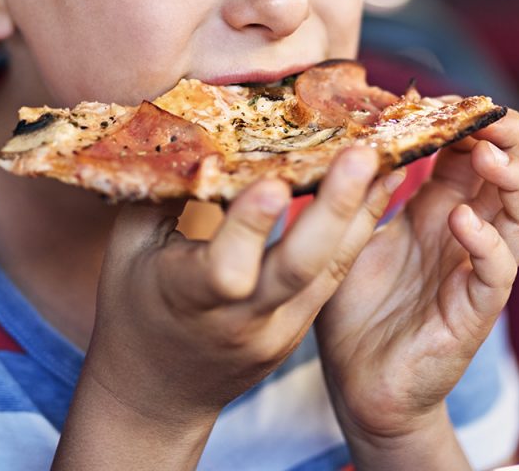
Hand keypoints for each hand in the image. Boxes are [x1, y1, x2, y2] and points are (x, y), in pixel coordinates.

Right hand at [54, 147, 398, 468]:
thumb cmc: (134, 304)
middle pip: (297, 269)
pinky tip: (382, 187)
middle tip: (363, 154)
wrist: (157, 394)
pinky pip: (335, 275)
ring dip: (362, 211)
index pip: (225, 268)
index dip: (249, 226)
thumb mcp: (130, 248)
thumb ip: (163, 191)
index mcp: (186, 298)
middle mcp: (240, 319)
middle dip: (334, 209)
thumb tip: (193, 123)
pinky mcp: (301, 327)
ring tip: (389, 155)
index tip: (276, 181)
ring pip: (330, 270)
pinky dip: (358, 229)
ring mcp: (278, 329)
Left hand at [314, 109, 518, 457]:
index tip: (450, 96)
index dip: (472, 120)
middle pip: (518, 175)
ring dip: (514, 181)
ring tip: (488, 154)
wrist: (357, 386)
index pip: (476, 152)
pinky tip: (461, 221)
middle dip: (513, 138)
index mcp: (441, 210)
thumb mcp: (351, 235)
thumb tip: (359, 134)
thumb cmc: (355, 311)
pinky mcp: (474, 312)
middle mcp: (468, 235)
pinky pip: (498, 273)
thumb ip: (362, 191)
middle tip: (490, 113)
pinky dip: (487, 243)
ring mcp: (476, 272)